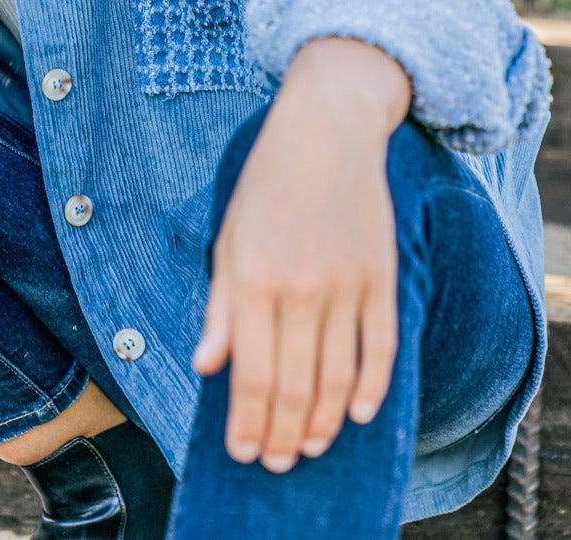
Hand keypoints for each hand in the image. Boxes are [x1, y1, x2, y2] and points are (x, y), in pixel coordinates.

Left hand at [191, 39, 408, 471]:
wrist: (327, 129)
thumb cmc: (267, 183)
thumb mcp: (228, 237)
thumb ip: (220, 306)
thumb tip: (208, 366)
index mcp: (252, 279)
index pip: (250, 374)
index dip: (245, 422)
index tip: (241, 452)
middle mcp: (299, 289)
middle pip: (293, 386)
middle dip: (279, 434)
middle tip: (274, 462)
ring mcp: (346, 285)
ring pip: (337, 379)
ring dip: (321, 423)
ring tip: (307, 447)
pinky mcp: (382, 278)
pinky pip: (381, 348)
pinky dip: (373, 389)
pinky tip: (359, 416)